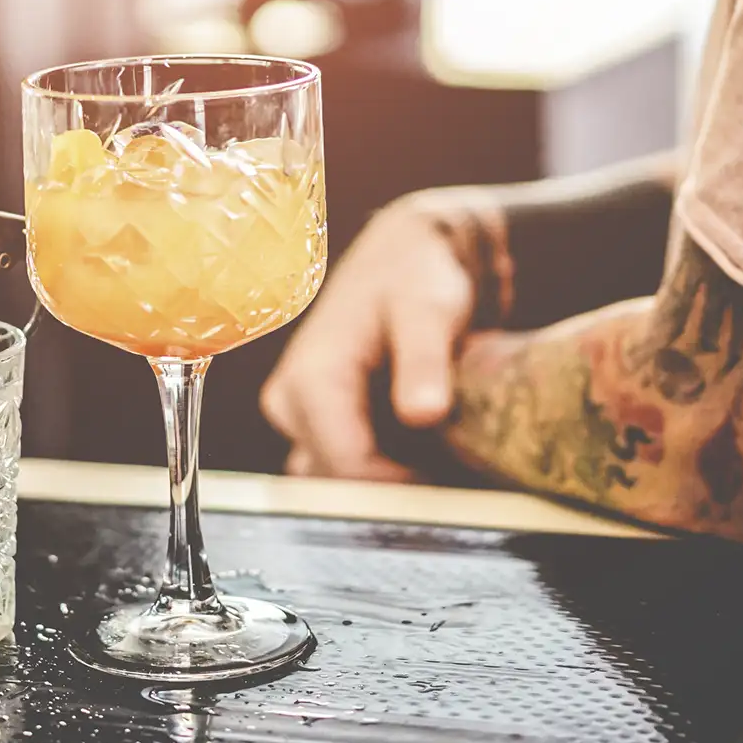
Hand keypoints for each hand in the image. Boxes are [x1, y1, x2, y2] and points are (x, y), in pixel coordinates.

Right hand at [261, 189, 487, 480]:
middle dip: (395, 487)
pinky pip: (342, 468)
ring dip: (387, 481)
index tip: (452, 482)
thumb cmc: (415, 276)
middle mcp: (289, 402)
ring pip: (338, 481)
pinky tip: (424, 448)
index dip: (402, 486)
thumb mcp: (428, 310)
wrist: (404, 255)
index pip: (346, 466)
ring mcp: (298, 417)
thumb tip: (423, 413)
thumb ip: (424, 361)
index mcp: (310, 378)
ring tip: (440, 454)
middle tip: (453, 471)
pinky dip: (382, 470)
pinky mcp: (315, 424)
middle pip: (339, 482)